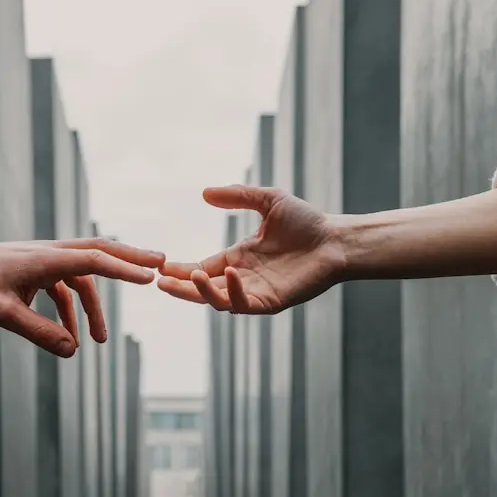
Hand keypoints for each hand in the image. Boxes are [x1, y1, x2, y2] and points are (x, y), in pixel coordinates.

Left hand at [0, 238, 164, 356]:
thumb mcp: (3, 314)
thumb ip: (39, 333)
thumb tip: (73, 351)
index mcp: (46, 259)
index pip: (94, 260)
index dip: (124, 268)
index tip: (150, 276)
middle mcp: (51, 253)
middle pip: (100, 251)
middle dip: (131, 259)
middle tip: (161, 263)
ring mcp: (45, 260)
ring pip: (84, 275)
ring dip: (95, 306)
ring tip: (101, 341)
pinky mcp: (38, 270)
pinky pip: (65, 287)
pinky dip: (72, 310)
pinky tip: (69, 336)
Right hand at [158, 185, 345, 313]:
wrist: (335, 239)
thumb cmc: (306, 221)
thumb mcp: (267, 200)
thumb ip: (237, 196)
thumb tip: (204, 193)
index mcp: (239, 258)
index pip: (203, 268)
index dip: (181, 269)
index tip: (161, 266)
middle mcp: (243, 278)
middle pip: (203, 288)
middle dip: (181, 287)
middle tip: (160, 281)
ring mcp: (256, 292)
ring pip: (219, 300)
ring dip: (201, 291)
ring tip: (189, 276)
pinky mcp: (271, 301)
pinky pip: (245, 304)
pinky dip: (233, 292)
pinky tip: (228, 275)